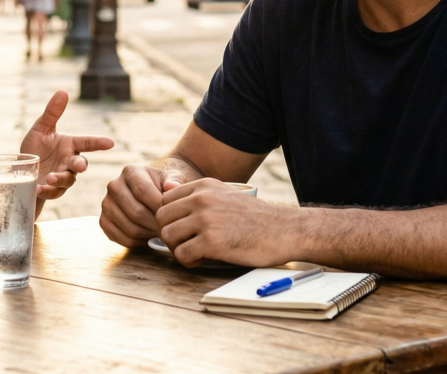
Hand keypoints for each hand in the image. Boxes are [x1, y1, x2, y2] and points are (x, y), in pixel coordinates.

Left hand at [20, 91, 114, 199]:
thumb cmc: (35, 148)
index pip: (87, 143)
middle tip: (77, 165)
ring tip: (51, 178)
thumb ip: (52, 113)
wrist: (21, 171)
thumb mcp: (40, 129)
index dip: (99, 143)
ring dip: (61, 179)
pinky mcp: (53, 190)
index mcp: (70, 145)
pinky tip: (39, 188)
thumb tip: (63, 91)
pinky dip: (48, 191)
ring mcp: (62, 177)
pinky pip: (54, 192)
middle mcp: (69, 161)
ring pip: (69, 180)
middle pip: (81, 164)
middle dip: (80, 165)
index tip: (110, 142)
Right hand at [99, 165, 187, 246]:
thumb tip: (172, 187)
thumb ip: (175, 180)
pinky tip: (149, 237)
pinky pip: (123, 239)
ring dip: (150, 235)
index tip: (173, 215)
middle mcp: (114, 186)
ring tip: (161, 232)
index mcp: (130, 171)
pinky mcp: (103, 221)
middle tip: (169, 228)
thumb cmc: (161, 186)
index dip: (158, 206)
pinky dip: (139, 242)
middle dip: (156, 224)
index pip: (142, 191)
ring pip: (131, 228)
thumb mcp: (171, 178)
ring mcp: (106, 204)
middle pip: (136, 212)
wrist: (146, 194)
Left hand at [156, 178, 289, 267]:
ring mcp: (206, 219)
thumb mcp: (225, 195)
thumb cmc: (256, 218)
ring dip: (177, 249)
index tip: (183, 229)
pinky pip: (181, 254)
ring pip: (167, 236)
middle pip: (161, 218)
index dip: (170, 218)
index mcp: (203, 186)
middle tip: (185, 243)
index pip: (165, 200)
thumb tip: (168, 206)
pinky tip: (202, 260)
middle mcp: (201, 199)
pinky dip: (188, 261)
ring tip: (194, 252)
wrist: (285, 230)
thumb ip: (200, 197)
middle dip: (169, 234)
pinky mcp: (212, 242)